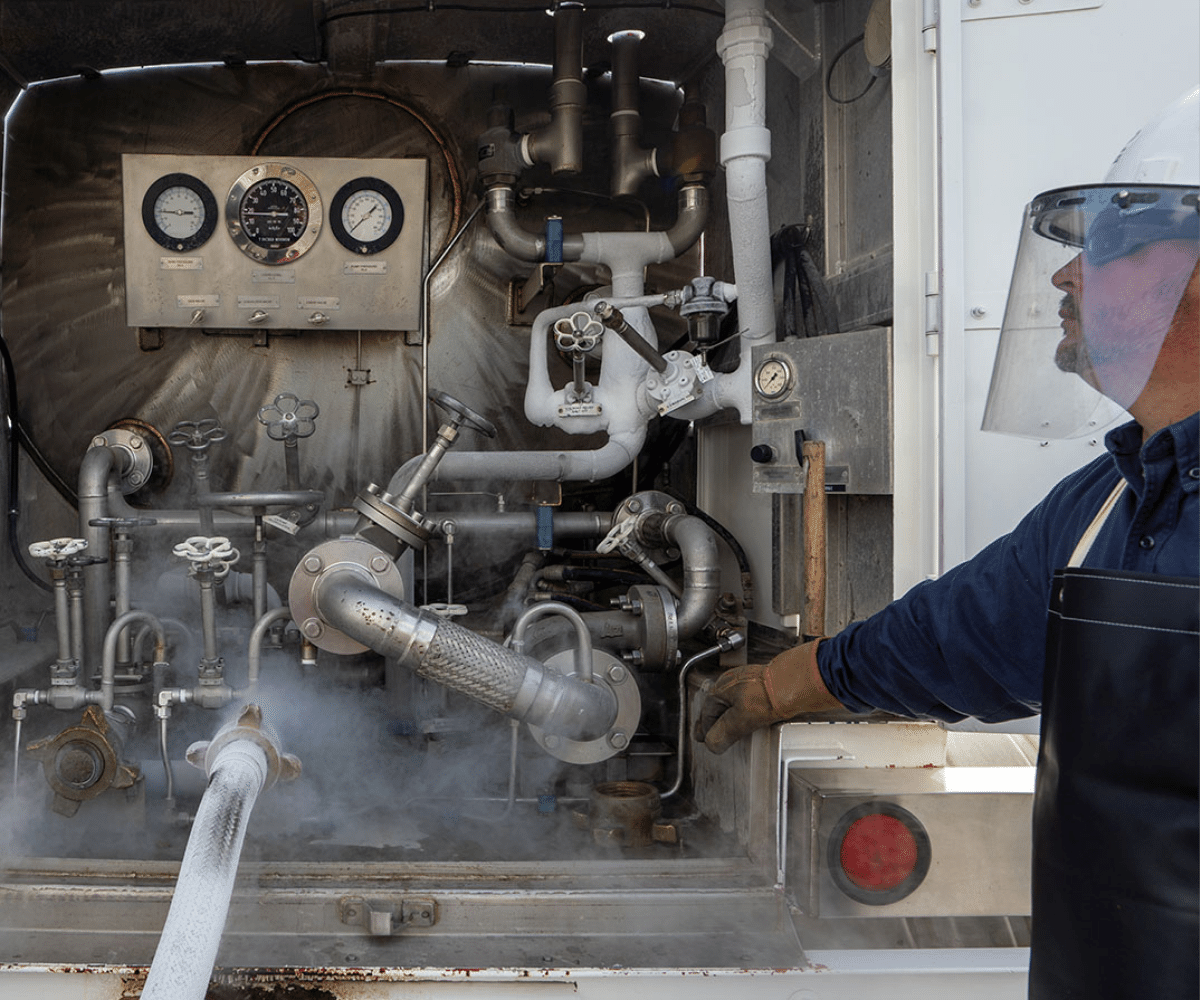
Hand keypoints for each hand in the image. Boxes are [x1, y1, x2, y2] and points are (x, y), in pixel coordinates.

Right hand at [693, 640, 842, 753]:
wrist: (796, 681)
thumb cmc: (769, 693)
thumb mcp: (740, 719)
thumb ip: (723, 733)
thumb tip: (712, 743)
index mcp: (723, 687)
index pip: (707, 711)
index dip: (704, 728)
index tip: (703, 738)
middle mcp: (734, 682)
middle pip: (719, 705)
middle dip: (715, 721)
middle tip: (713, 734)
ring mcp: (750, 682)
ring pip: (734, 702)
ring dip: (730, 717)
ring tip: (731, 730)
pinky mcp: (765, 687)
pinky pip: (749, 702)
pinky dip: (745, 713)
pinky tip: (752, 721)